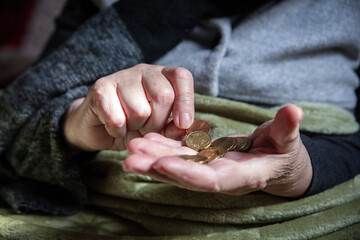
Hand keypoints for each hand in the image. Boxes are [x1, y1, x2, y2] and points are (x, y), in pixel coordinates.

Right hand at [63, 64, 193, 150]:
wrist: (98, 129)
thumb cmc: (134, 127)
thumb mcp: (159, 130)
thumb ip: (174, 128)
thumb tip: (187, 128)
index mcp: (163, 76)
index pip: (181, 77)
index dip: (186, 101)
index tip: (184, 123)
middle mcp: (144, 71)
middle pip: (163, 96)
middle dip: (157, 122)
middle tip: (145, 128)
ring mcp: (120, 76)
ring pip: (140, 109)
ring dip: (135, 127)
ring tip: (129, 125)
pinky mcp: (100, 87)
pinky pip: (116, 118)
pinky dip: (117, 130)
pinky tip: (115, 127)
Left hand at [123, 105, 312, 196]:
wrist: (278, 163)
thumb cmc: (285, 153)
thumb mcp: (289, 141)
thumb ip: (287, 129)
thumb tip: (294, 111)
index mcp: (243, 175)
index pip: (213, 179)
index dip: (188, 174)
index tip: (162, 165)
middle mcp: (221, 176)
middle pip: (186, 175)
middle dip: (158, 168)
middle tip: (129, 158)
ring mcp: (211, 169)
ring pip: (179, 165)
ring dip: (154, 158)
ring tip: (130, 149)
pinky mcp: (206, 160)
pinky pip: (182, 156)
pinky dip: (164, 149)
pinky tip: (147, 139)